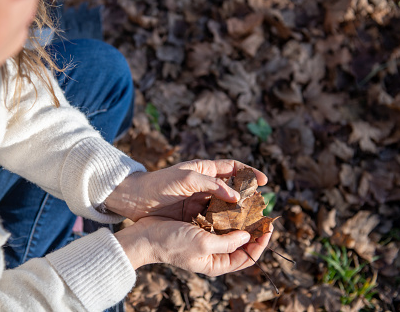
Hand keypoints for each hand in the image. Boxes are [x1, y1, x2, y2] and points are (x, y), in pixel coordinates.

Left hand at [105, 159, 266, 220]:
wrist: (135, 198)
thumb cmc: (160, 184)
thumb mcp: (187, 180)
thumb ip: (212, 185)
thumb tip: (236, 197)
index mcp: (204, 170)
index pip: (233, 168)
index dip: (249, 173)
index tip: (264, 182)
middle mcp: (204, 184)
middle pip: (232, 189)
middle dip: (247, 197)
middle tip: (261, 207)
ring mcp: (198, 200)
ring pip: (224, 206)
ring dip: (237, 213)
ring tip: (251, 222)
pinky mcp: (192, 214)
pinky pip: (213, 218)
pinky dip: (223, 223)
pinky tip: (231, 231)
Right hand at [115, 216, 272, 274]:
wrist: (146, 236)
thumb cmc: (172, 243)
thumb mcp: (203, 244)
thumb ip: (228, 242)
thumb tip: (247, 237)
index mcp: (217, 264)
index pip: (248, 257)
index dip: (261, 243)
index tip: (268, 226)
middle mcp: (214, 254)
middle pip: (242, 244)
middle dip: (253, 229)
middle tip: (262, 213)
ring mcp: (206, 241)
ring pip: (231, 231)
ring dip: (240, 219)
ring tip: (250, 206)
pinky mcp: (198, 229)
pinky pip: (218, 222)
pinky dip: (226, 214)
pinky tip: (230, 202)